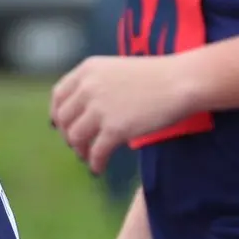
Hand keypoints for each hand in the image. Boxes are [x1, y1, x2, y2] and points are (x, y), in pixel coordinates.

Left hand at [49, 54, 196, 173]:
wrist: (179, 82)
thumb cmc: (154, 77)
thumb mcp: (116, 70)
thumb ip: (96, 85)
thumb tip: (81, 112)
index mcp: (87, 70)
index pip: (59, 95)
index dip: (58, 114)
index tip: (62, 126)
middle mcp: (88, 87)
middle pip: (64, 119)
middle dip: (68, 135)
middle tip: (78, 145)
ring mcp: (100, 108)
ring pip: (75, 137)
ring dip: (80, 151)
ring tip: (88, 157)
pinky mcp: (115, 129)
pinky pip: (95, 153)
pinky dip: (95, 164)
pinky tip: (99, 169)